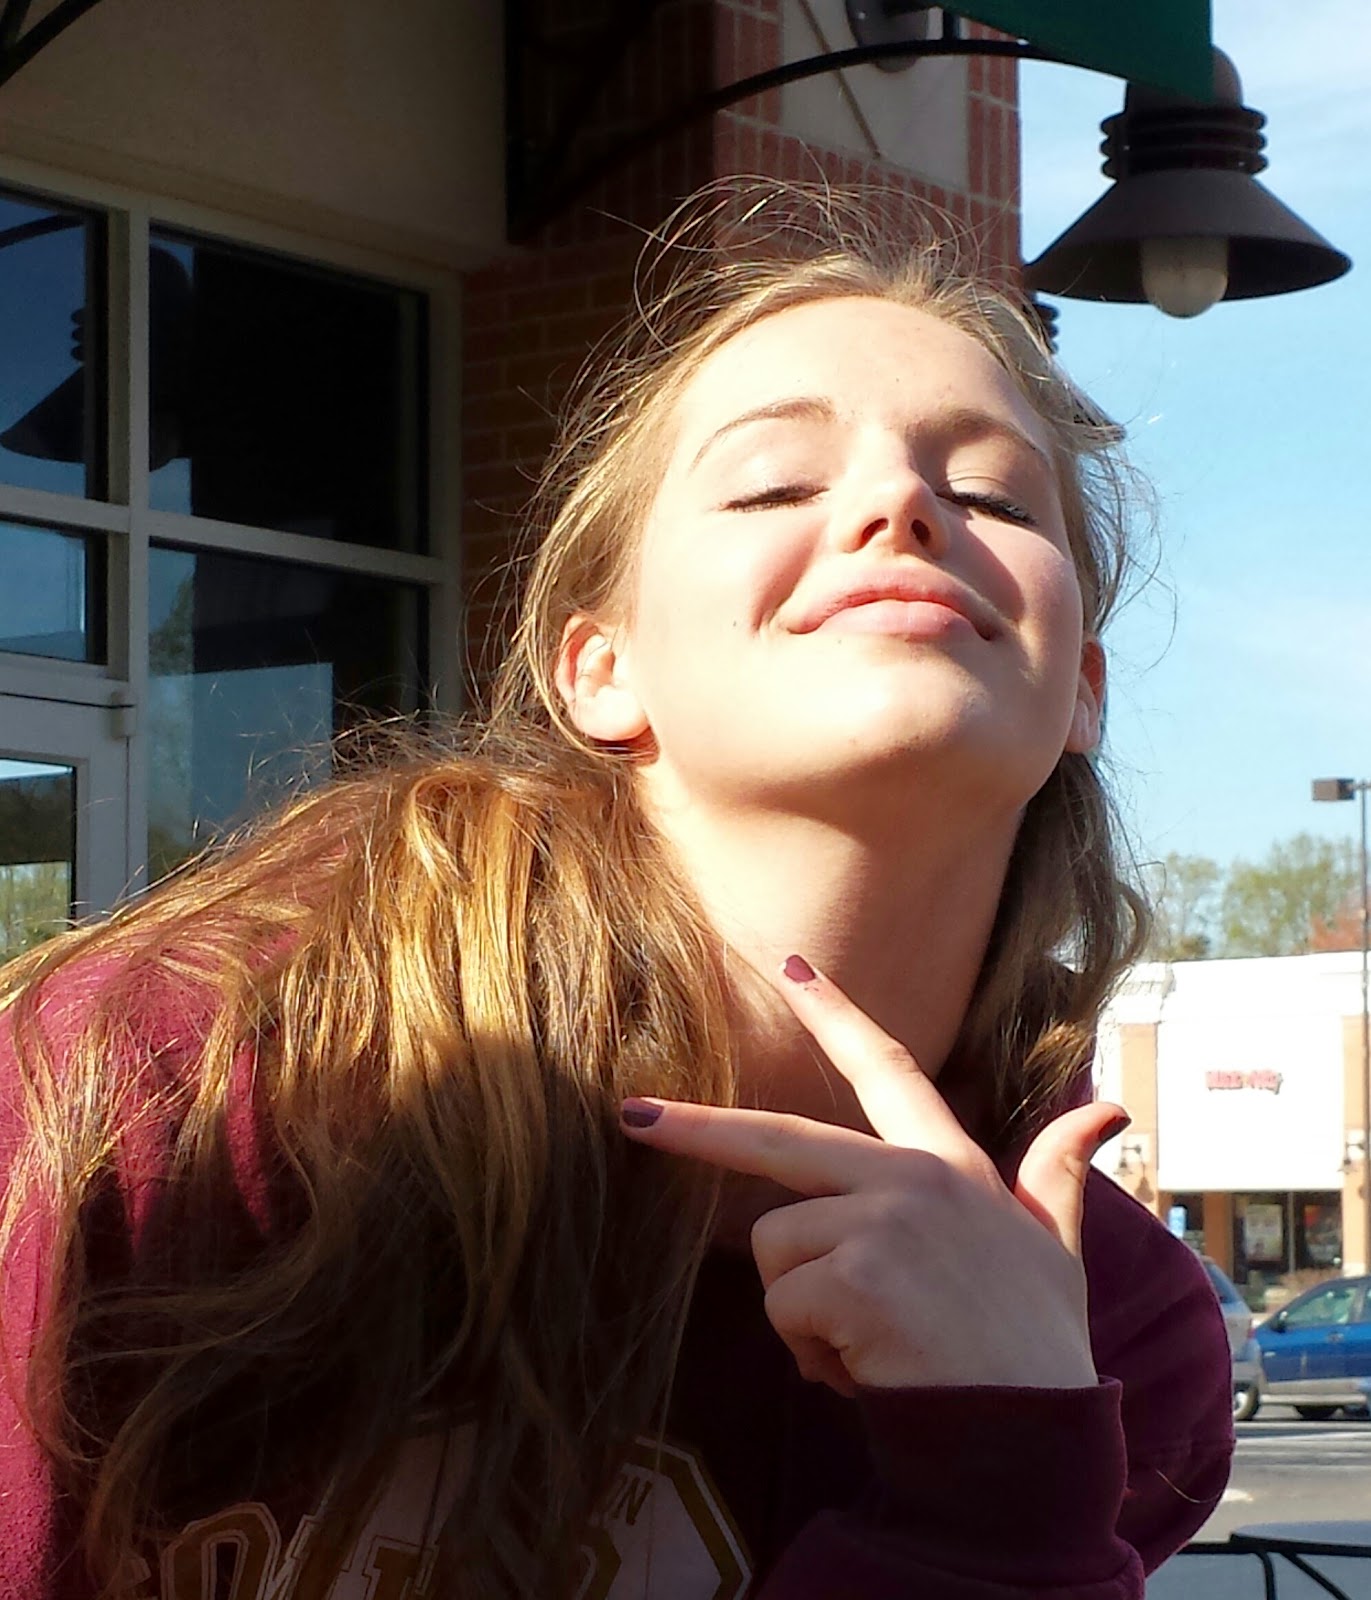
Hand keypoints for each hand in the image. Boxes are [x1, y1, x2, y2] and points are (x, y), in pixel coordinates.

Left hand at [619, 958, 1127, 1397]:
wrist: (1035, 1443)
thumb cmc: (1038, 1351)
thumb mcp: (1057, 1251)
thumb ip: (1060, 1173)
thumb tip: (1107, 1108)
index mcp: (952, 1167)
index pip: (890, 1070)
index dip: (836, 1015)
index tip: (792, 966)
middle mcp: (913, 1179)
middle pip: (778, 1138)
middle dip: (695, 1128)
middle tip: (629, 1116)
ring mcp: (884, 1222)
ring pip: (776, 1249)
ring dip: (804, 1312)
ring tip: (870, 1346)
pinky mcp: (856, 1276)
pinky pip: (784, 1307)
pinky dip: (810, 1353)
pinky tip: (867, 1372)